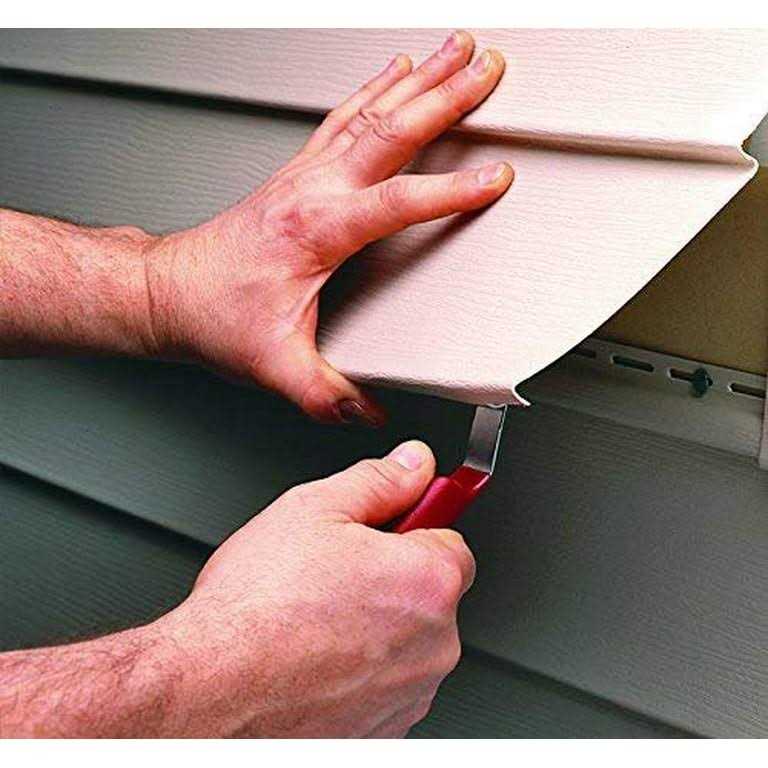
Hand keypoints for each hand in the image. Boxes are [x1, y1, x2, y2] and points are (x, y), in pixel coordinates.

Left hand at [145, 31, 511, 424]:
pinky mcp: (299, 175)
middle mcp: (312, 191)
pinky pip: (344, 117)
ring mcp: (305, 175)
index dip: (450, 189)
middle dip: (446, 95)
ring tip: (454, 51)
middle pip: (390, 130)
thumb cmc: (215, 316)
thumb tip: (366, 412)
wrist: (170, 292)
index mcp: (316, 231)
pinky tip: (392, 73)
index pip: (396, 201)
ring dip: (418, 78)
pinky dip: (375, 89)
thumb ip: (323, 393)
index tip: (493, 179)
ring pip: (370, 111)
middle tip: (486, 69)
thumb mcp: (273, 364)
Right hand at [161, 440, 474, 736]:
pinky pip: (386, 684)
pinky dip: (360, 671)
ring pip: (408, 642)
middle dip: (394, 578)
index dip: (414, 527)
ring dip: (377, 628)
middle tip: (339, 572)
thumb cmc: (255, 608)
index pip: (452, 539)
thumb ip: (380, 480)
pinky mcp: (383, 731)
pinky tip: (316, 656)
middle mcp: (434, 645)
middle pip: (431, 593)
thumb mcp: (315, 509)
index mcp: (428, 581)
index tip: (390, 528)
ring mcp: (410, 694)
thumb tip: (414, 463)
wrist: (210, 688)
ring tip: (318, 617)